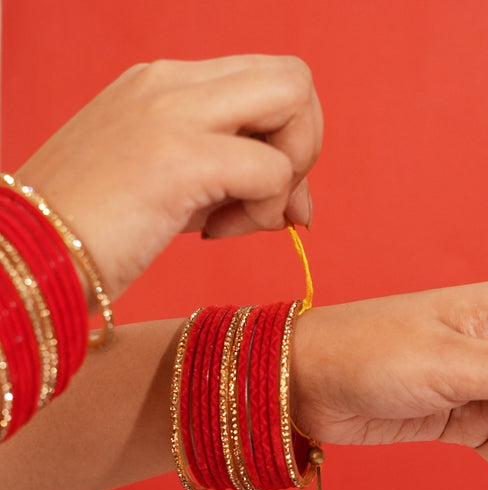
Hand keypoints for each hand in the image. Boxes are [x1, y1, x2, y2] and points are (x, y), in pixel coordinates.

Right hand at [16, 55, 322, 298]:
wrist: (26, 257)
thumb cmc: (96, 230)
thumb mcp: (174, 189)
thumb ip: (236, 181)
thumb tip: (302, 206)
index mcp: (166, 81)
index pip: (269, 81)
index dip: (288, 139)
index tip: (266, 194)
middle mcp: (172, 80)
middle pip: (294, 77)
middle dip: (304, 146)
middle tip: (270, 200)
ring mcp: (173, 110)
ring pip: (294, 100)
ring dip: (290, 173)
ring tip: (236, 219)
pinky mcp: (178, 156)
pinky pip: (271, 170)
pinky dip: (264, 210)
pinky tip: (214, 233)